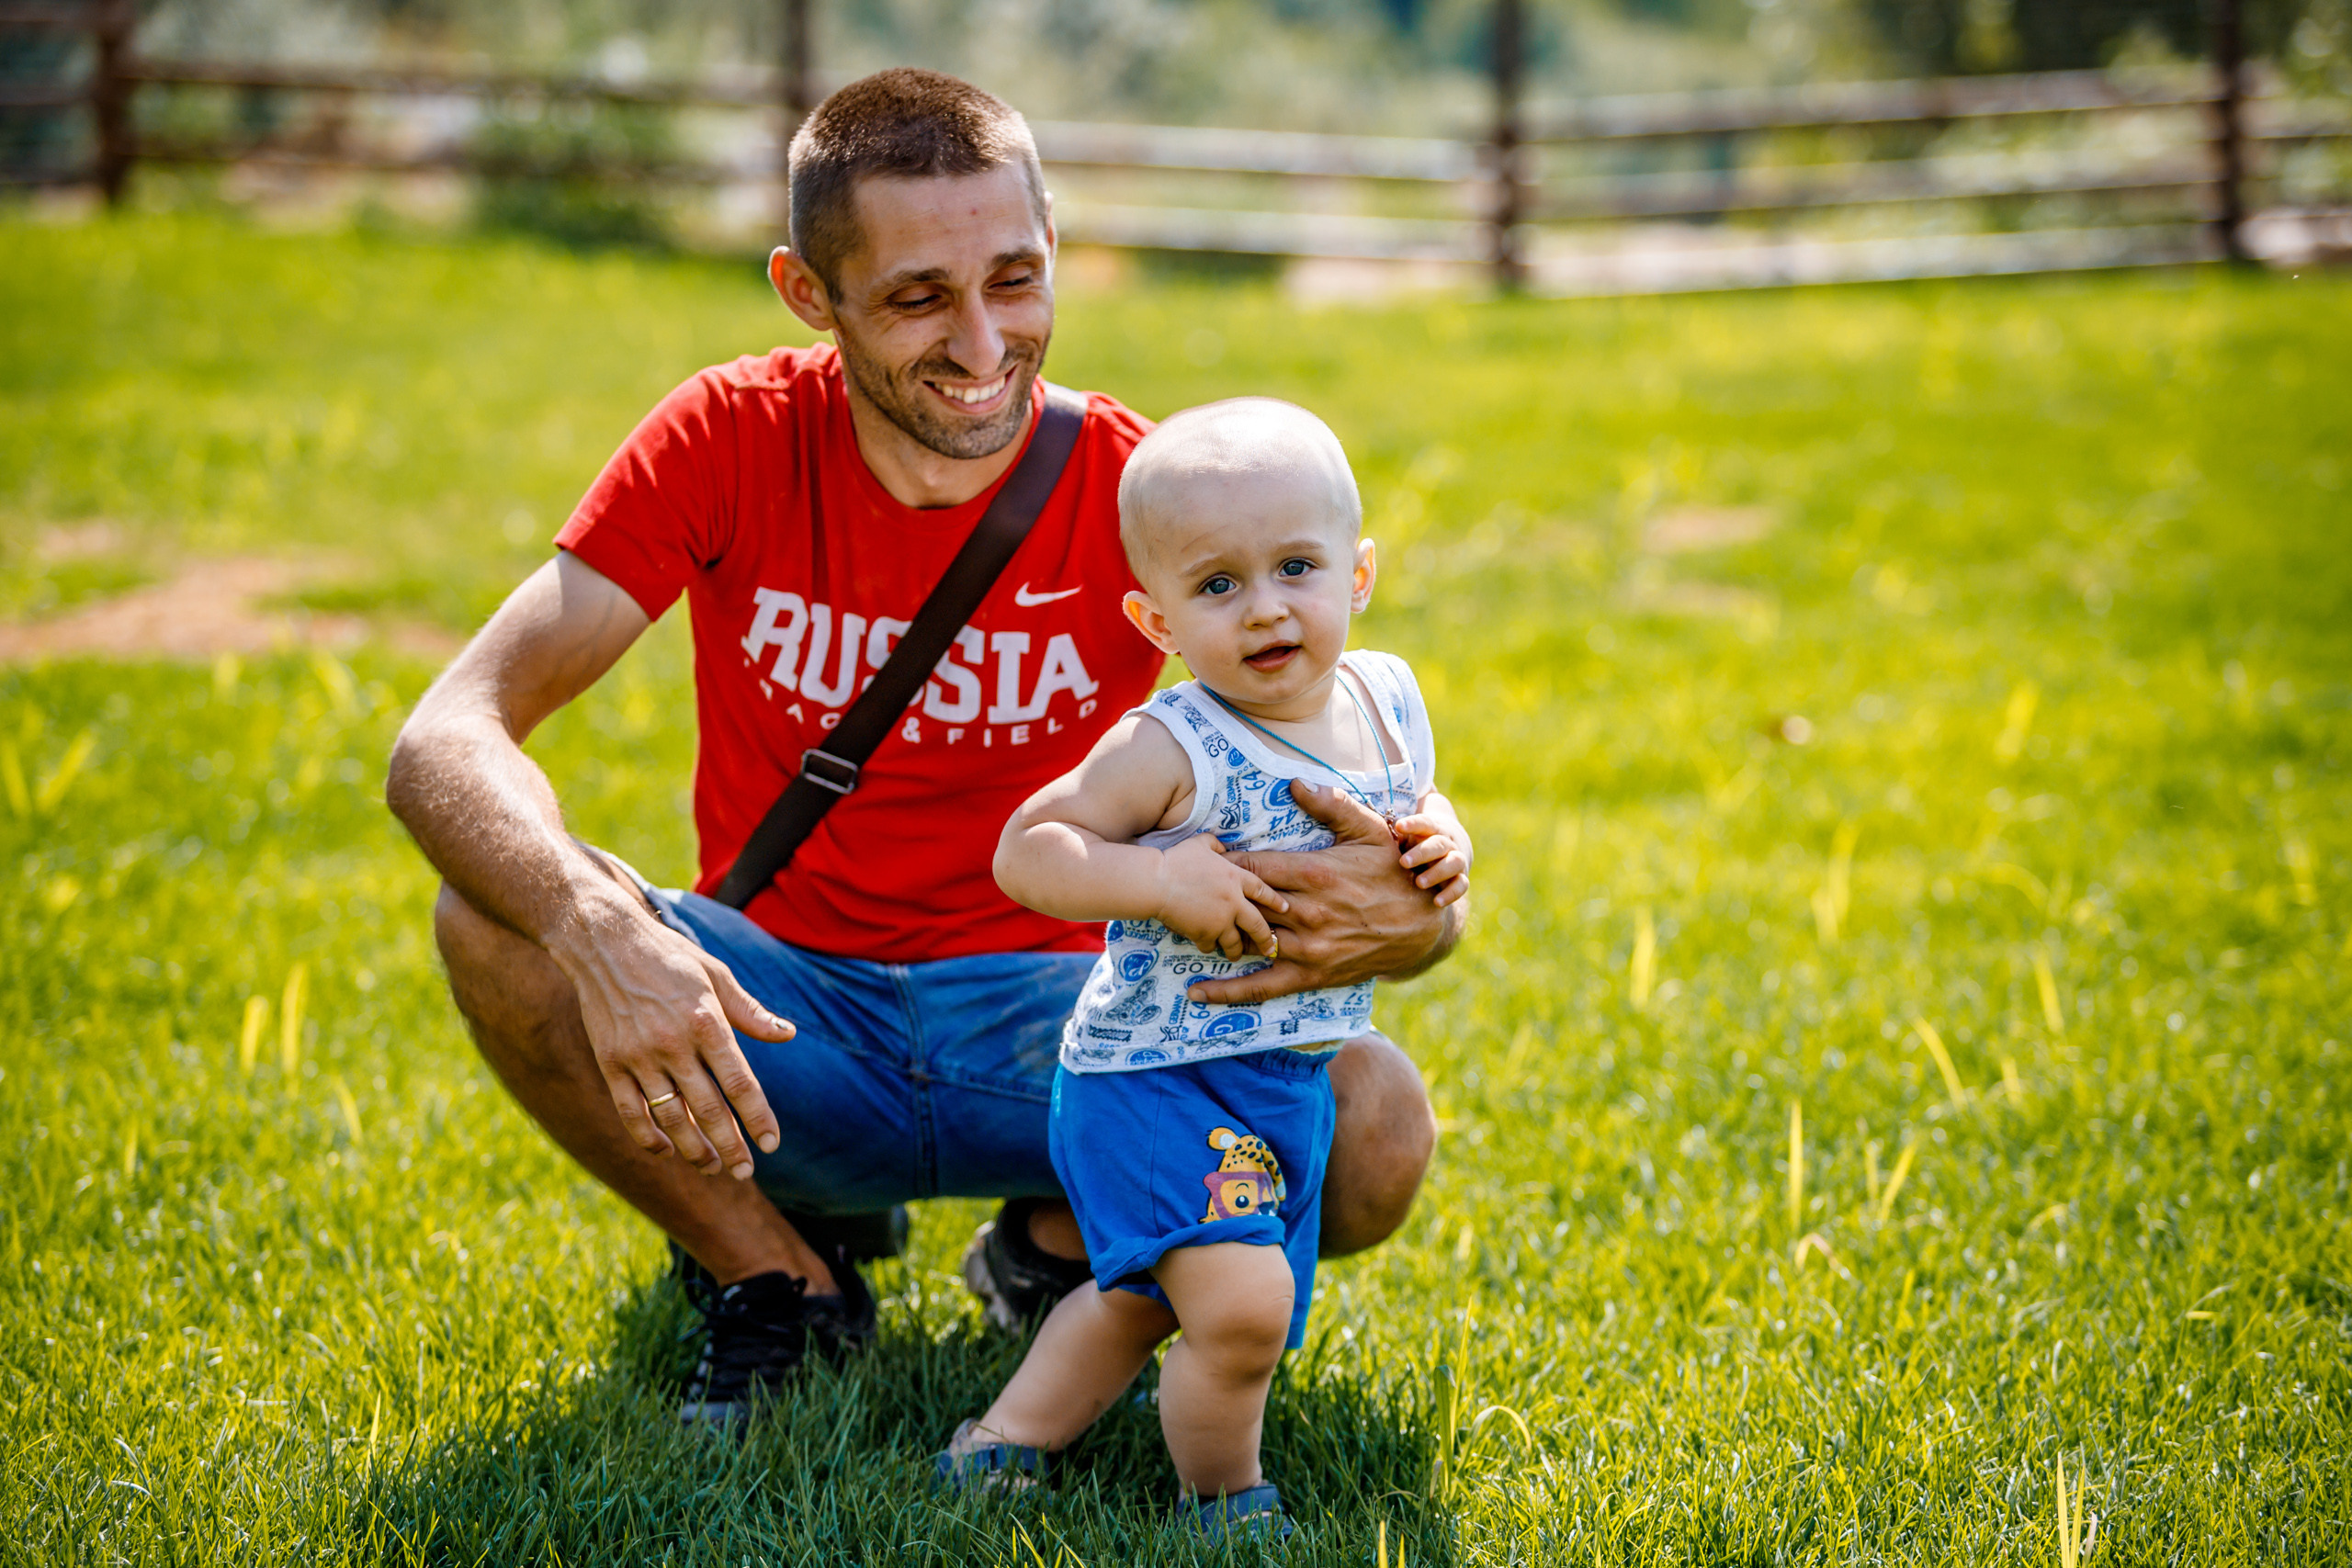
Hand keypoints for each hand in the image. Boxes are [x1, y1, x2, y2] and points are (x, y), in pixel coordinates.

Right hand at [550, 882, 796, 1179]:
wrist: (604, 941)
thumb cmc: (670, 957)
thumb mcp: (717, 975)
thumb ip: (750, 1012)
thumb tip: (788, 1034)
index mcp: (707, 1021)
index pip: (741, 1084)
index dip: (758, 1119)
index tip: (771, 1144)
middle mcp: (674, 1043)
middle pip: (709, 1110)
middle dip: (730, 1147)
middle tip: (745, 1172)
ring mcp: (639, 1056)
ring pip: (671, 1118)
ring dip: (694, 1149)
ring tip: (711, 1167)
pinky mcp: (610, 1062)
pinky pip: (631, 1112)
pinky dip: (648, 1137)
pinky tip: (666, 1149)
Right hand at [1153, 833, 1286, 960]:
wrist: (1157, 882)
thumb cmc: (1177, 860)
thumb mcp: (1201, 843)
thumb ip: (1216, 844)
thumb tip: (1222, 847)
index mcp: (1236, 877)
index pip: (1263, 891)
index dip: (1275, 901)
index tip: (1286, 909)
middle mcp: (1234, 901)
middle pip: (1258, 925)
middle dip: (1266, 939)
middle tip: (1270, 948)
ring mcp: (1221, 920)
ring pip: (1236, 942)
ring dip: (1236, 950)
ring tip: (1235, 954)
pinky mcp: (1205, 933)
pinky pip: (1211, 946)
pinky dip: (1209, 947)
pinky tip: (1206, 946)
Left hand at [1185, 780, 1465, 1005]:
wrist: (1422, 925)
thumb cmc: (1393, 871)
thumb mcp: (1369, 831)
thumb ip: (1331, 806)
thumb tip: (1295, 783)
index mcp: (1315, 873)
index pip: (1253, 866)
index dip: (1223, 863)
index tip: (1200, 858)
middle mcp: (1307, 912)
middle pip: (1243, 903)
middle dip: (1210, 898)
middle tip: (1182, 890)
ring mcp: (1308, 947)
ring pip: (1247, 942)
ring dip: (1214, 936)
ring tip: (1182, 929)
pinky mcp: (1313, 974)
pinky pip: (1263, 986)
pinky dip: (1229, 991)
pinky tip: (1198, 992)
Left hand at [1393, 812, 1470, 907]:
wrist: (1445, 851)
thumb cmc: (1414, 845)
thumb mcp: (1405, 838)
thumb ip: (1392, 837)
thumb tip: (1369, 836)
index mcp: (1431, 829)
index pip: (1425, 822)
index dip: (1413, 824)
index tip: (1399, 826)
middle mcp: (1446, 843)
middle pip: (1439, 843)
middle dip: (1422, 853)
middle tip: (1404, 862)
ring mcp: (1456, 860)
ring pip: (1454, 862)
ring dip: (1438, 872)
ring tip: (1419, 883)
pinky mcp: (1461, 878)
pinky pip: (1462, 885)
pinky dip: (1451, 893)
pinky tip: (1436, 902)